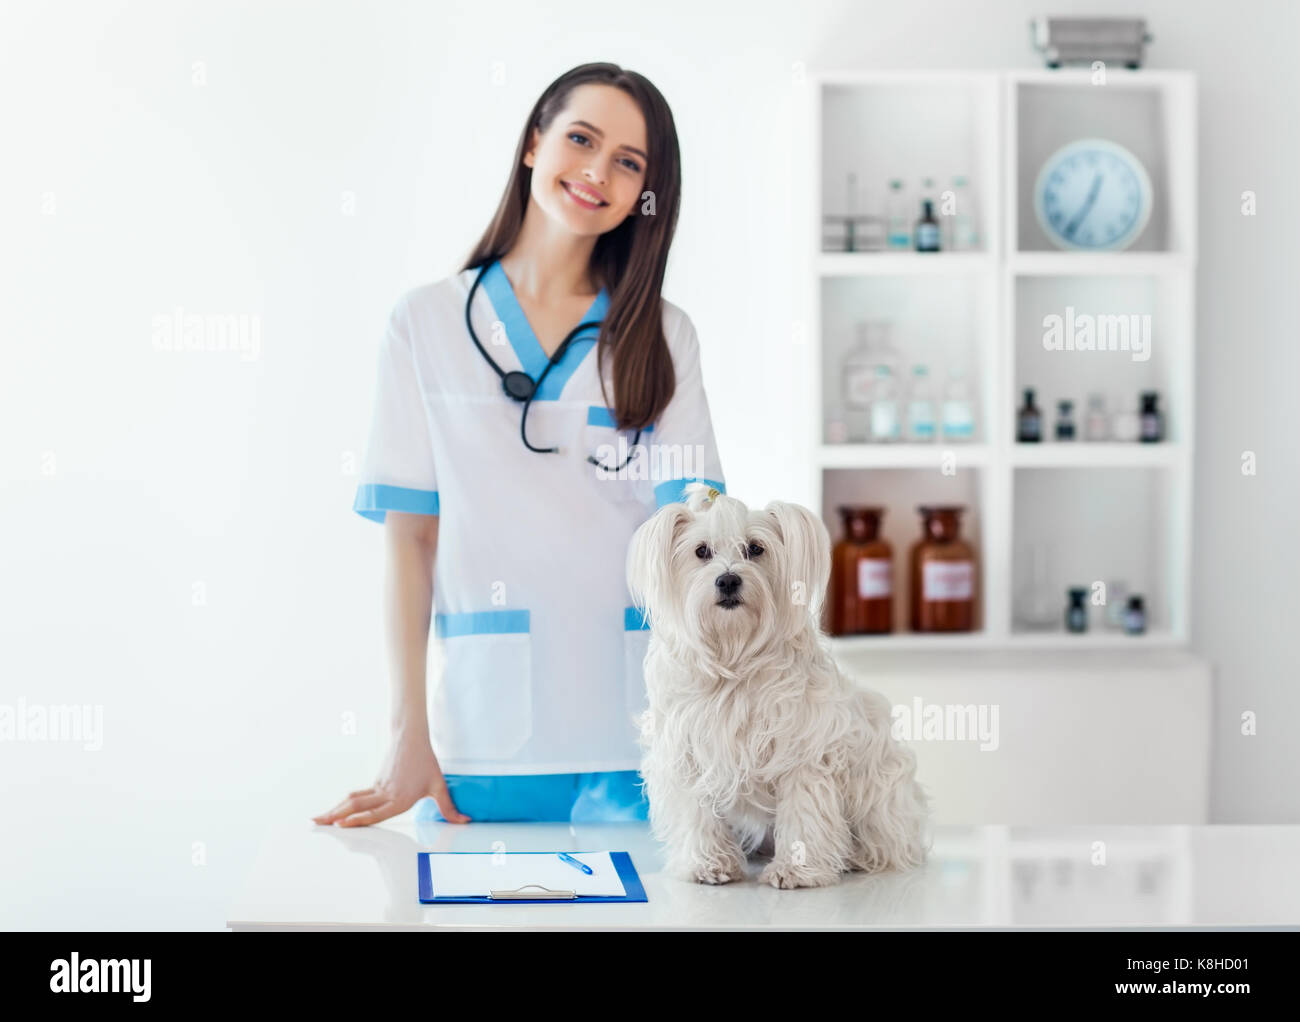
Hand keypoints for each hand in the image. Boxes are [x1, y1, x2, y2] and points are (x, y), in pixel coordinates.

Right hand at [312, 731, 471, 825]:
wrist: (412, 738)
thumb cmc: (425, 762)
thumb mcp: (439, 786)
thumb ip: (449, 807)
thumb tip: (465, 821)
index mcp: (399, 798)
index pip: (375, 812)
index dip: (357, 819)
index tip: (340, 824)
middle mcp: (385, 794)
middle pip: (356, 807)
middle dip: (336, 816)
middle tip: (317, 823)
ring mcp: (378, 788)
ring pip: (353, 801)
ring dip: (335, 810)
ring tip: (317, 819)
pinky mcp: (375, 783)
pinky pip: (357, 796)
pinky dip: (343, 804)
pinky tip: (335, 810)